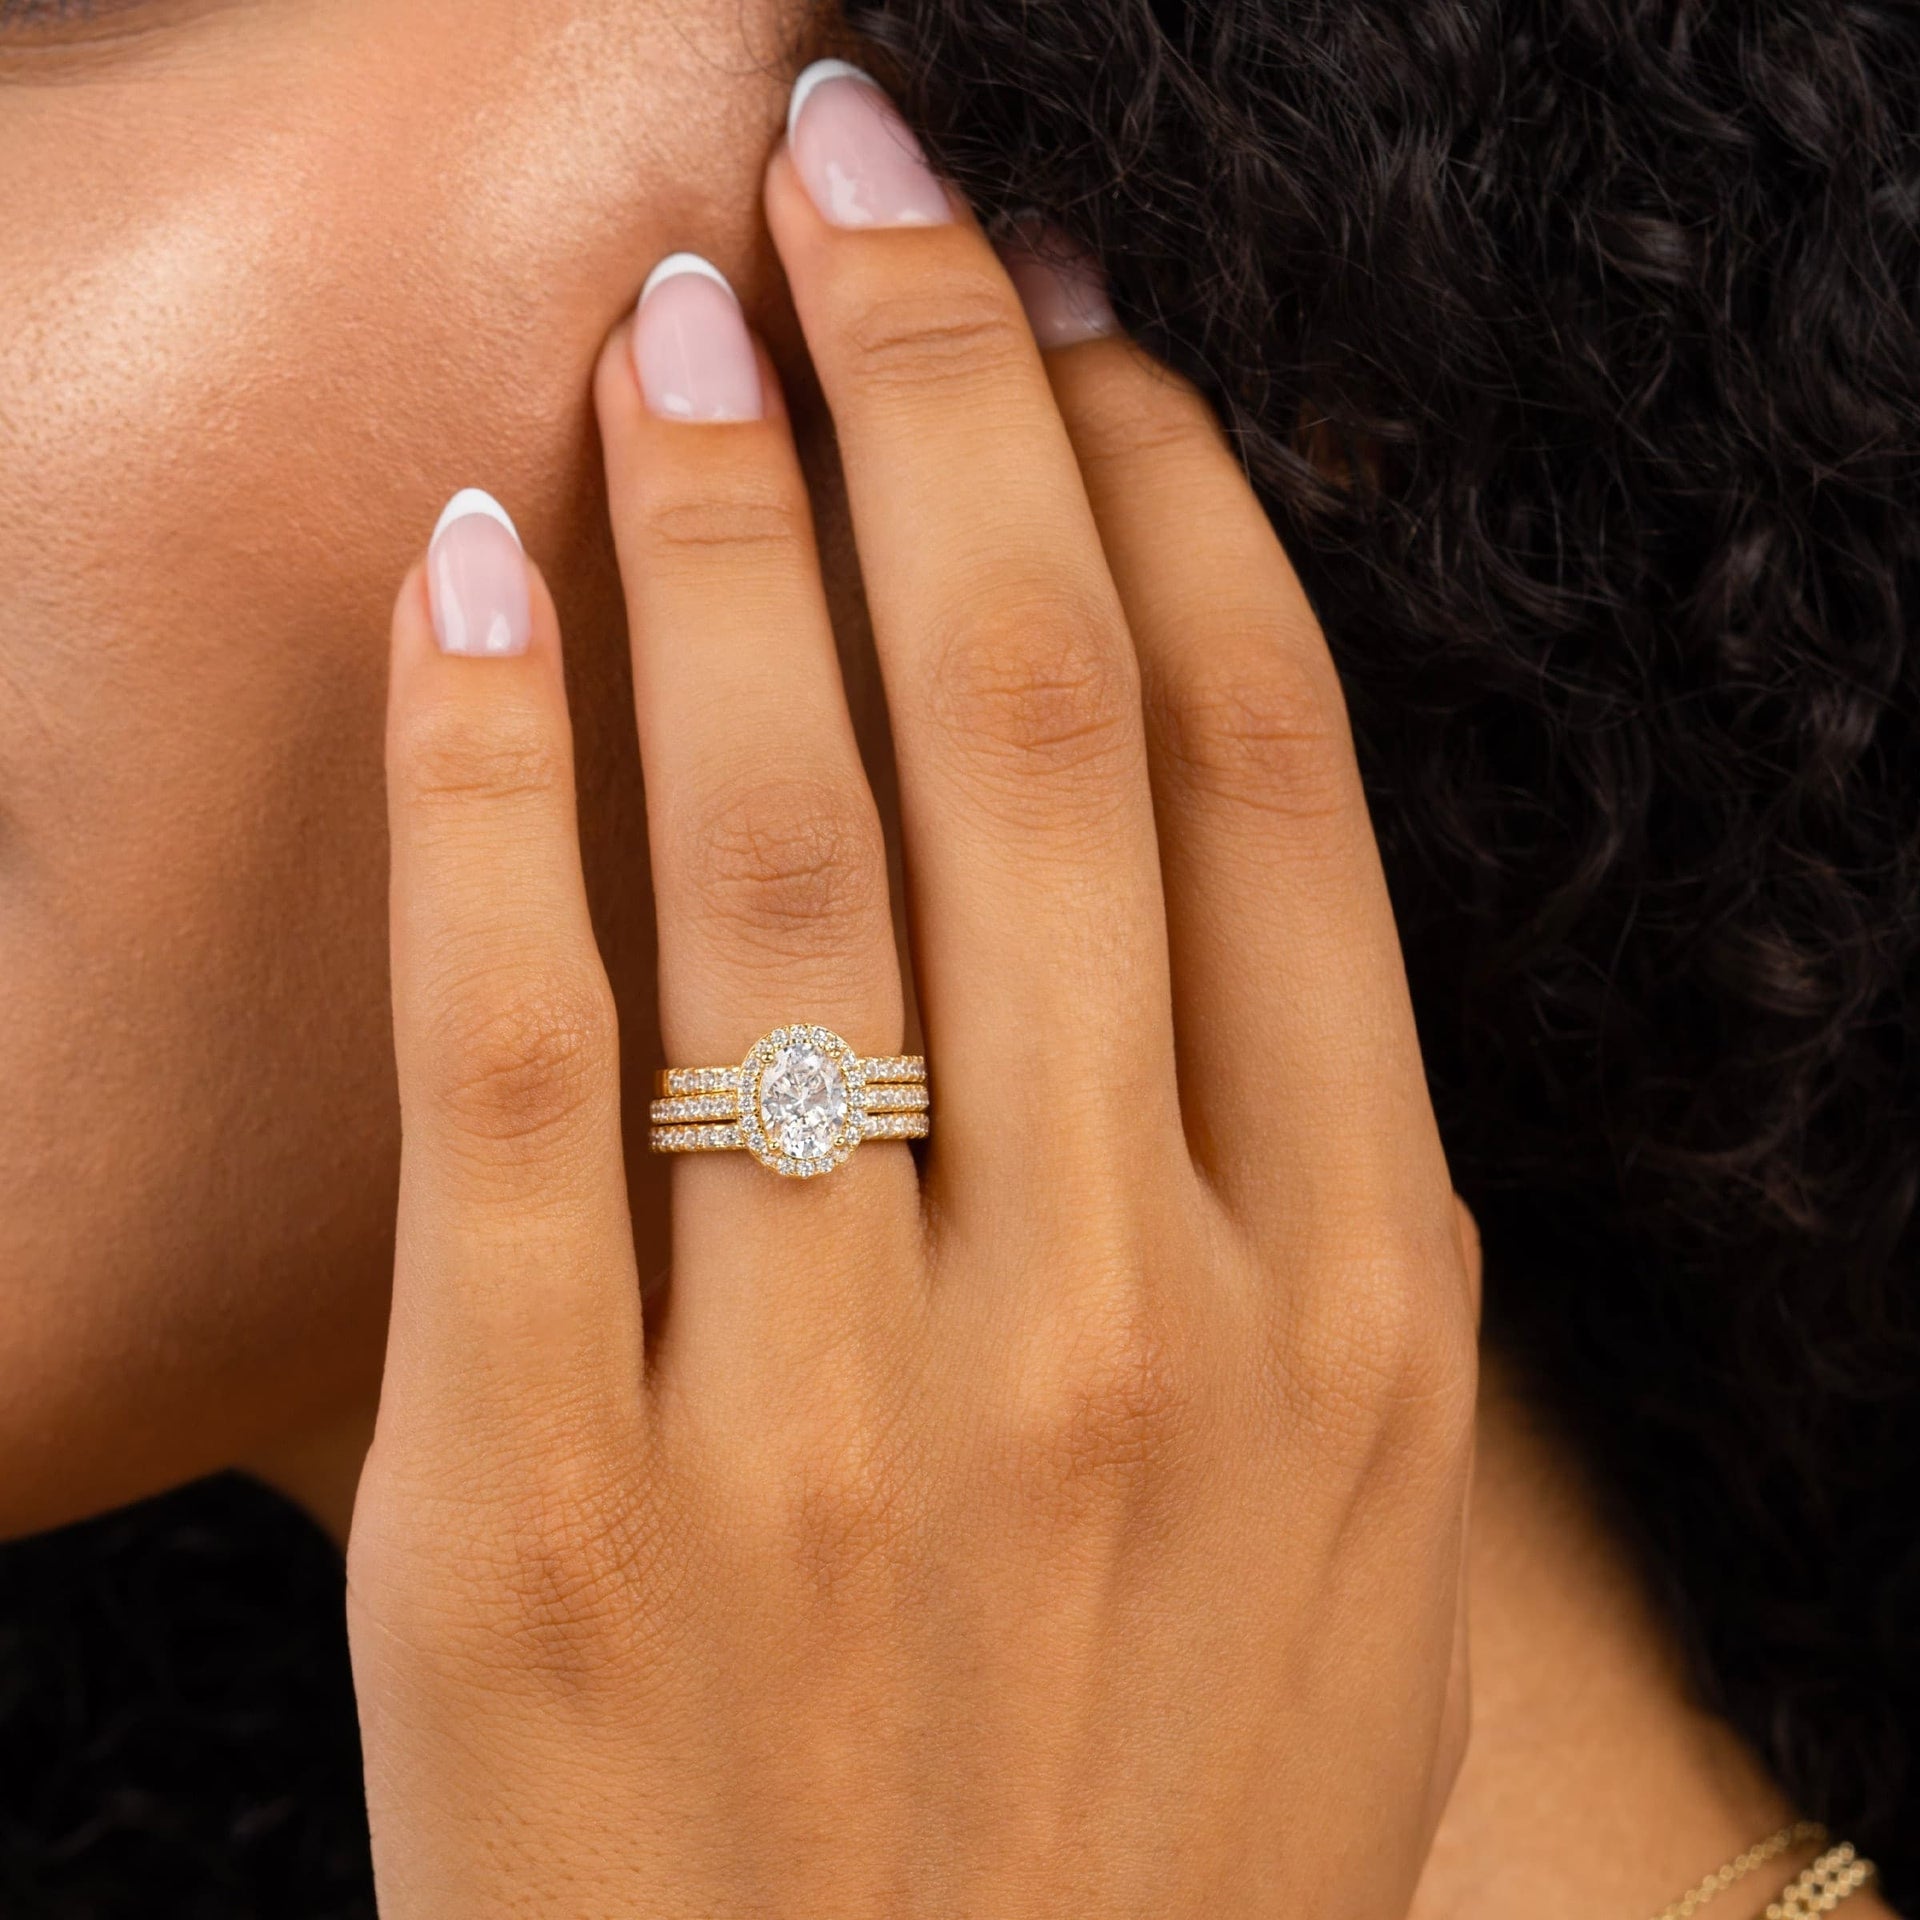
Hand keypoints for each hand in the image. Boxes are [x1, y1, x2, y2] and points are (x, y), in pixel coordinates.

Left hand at [346, 59, 1477, 1918]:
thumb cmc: (1155, 1846)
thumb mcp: (1356, 1552)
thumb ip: (1327, 1242)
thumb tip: (1249, 904)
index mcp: (1351, 1315)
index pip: (1265, 786)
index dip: (1168, 507)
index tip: (1083, 344)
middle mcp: (1121, 1314)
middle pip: (1031, 732)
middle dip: (948, 403)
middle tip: (869, 184)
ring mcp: (830, 1407)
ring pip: (776, 843)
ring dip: (721, 525)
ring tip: (678, 315)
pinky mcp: (544, 1496)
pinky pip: (515, 1052)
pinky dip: (487, 778)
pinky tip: (471, 574)